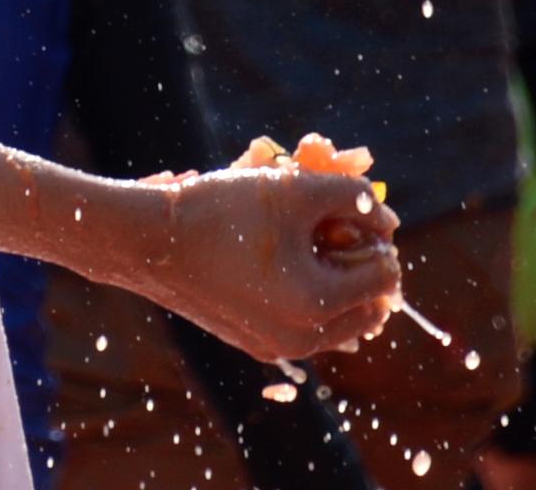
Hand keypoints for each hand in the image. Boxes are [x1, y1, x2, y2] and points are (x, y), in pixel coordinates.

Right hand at [150, 164, 405, 362]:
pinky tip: (283, 255)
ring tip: (310, 237)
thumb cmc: (223, 211)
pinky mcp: (252, 342)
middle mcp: (301, 340)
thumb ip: (352, 197)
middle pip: (367, 306)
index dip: (377, 236)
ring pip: (336, 317)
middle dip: (361, 263)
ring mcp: (275, 346)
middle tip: (338, 226)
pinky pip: (303, 323)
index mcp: (317, 307)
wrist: (149, 242)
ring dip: (336, 277)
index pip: (385, 277)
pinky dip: (307, 292)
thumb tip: (387, 219)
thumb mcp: (295, 190)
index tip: (350, 209)